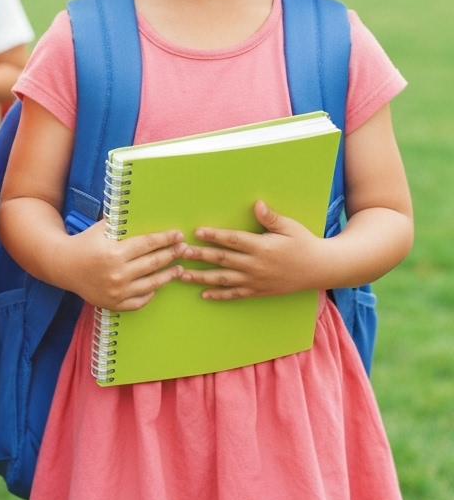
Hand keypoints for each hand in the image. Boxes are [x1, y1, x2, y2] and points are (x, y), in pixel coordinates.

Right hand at [62, 224, 185, 311]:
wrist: (62, 266)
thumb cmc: (84, 243)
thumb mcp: (101, 228)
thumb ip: (121, 221)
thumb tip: (143, 207)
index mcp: (114, 253)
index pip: (147, 244)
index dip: (165, 239)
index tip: (178, 235)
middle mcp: (117, 274)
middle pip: (153, 263)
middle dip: (171, 255)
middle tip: (183, 249)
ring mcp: (116, 291)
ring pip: (151, 284)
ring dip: (168, 275)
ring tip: (179, 269)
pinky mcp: (114, 304)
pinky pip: (139, 301)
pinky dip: (150, 294)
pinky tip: (157, 286)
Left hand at [179, 201, 326, 299]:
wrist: (320, 269)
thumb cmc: (303, 243)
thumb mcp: (290, 227)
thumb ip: (271, 218)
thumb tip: (257, 204)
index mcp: (262, 247)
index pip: (233, 240)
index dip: (214, 236)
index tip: (197, 232)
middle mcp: (256, 265)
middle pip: (223, 260)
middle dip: (200, 256)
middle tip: (180, 253)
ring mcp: (256, 281)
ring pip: (224, 279)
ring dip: (201, 277)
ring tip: (182, 275)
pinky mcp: (258, 291)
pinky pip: (235, 295)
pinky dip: (219, 295)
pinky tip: (203, 294)